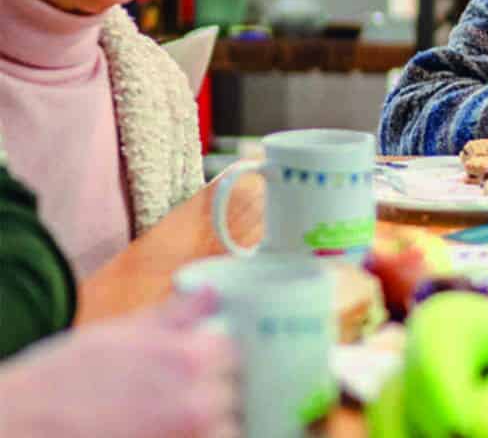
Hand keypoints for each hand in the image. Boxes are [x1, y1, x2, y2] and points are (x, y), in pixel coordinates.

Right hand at [0, 288, 238, 436]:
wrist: (16, 427)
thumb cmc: (61, 382)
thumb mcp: (120, 334)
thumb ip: (175, 316)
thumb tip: (210, 294)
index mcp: (193, 357)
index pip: (235, 354)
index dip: (214, 359)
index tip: (199, 365)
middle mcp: (199, 402)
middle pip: (234, 396)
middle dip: (212, 395)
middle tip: (175, 397)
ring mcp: (187, 437)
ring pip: (224, 430)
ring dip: (207, 426)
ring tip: (166, 420)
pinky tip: (164, 433)